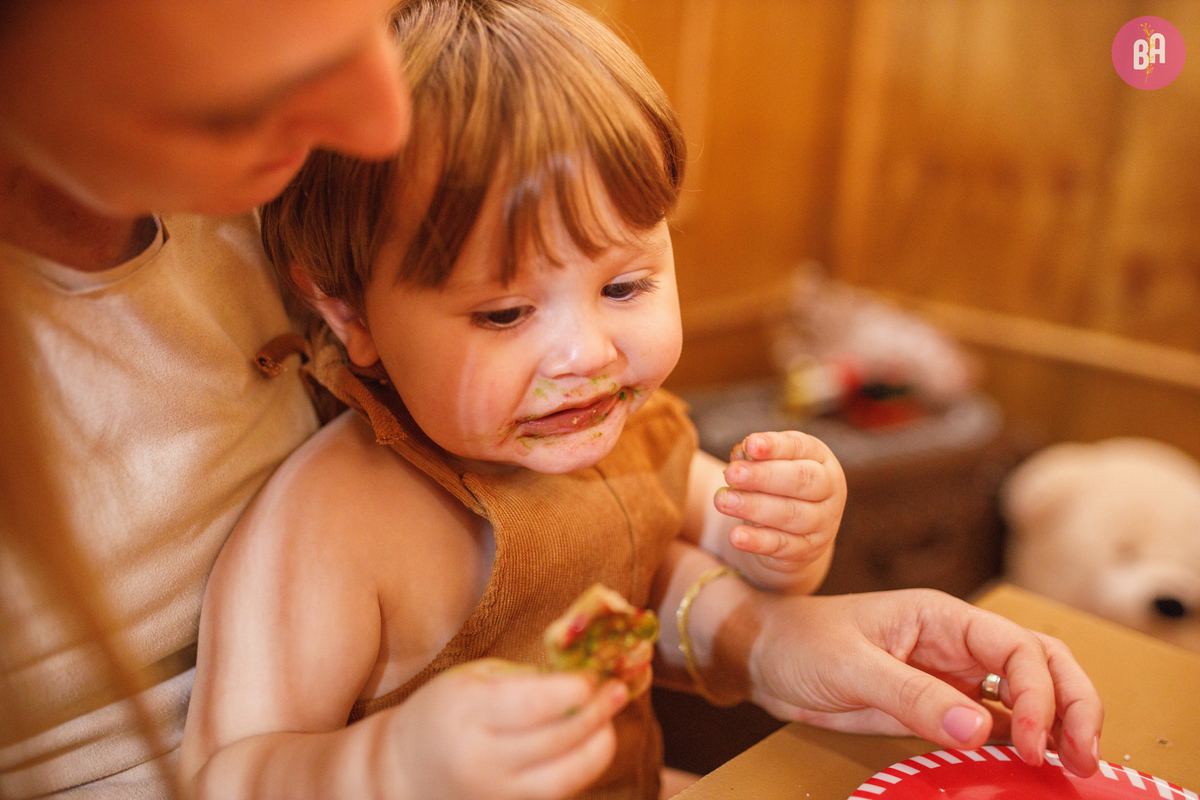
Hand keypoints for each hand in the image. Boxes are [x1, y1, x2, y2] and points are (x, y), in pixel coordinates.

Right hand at [384, 659, 628, 799]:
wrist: (405, 772)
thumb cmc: (444, 713)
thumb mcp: (473, 679)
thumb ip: (526, 678)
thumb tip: (585, 674)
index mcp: (467, 712)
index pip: (533, 704)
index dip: (573, 689)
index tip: (593, 675)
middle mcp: (481, 759)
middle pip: (557, 740)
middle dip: (596, 713)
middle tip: (617, 690)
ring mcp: (496, 795)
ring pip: (566, 777)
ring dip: (598, 745)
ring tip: (609, 719)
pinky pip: (558, 794)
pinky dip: (580, 769)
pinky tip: (588, 744)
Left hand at [714, 431, 844, 577]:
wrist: (795, 531)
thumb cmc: (778, 485)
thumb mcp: (769, 465)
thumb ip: (754, 456)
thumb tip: (740, 452)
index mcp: (820, 459)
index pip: (799, 447)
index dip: (774, 446)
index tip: (749, 444)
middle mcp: (829, 489)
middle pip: (800, 480)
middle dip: (763, 476)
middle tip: (731, 473)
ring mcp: (822, 522)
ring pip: (790, 514)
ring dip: (754, 508)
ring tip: (722, 501)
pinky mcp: (807, 550)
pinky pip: (781, 545)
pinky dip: (757, 541)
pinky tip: (736, 536)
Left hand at [745, 589, 1102, 776]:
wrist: (766, 657)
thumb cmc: (801, 643)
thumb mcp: (850, 666)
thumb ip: (912, 696)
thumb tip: (980, 729)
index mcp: (941, 617)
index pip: (1016, 645)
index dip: (1038, 691)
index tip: (1032, 739)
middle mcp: (958, 643)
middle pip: (1042, 663)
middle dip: (1073, 705)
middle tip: (1083, 758)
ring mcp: (953, 675)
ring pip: (1029, 693)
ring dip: (1059, 724)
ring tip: (1076, 766)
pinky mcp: (940, 707)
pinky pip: (996, 723)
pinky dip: (1023, 742)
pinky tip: (1034, 766)